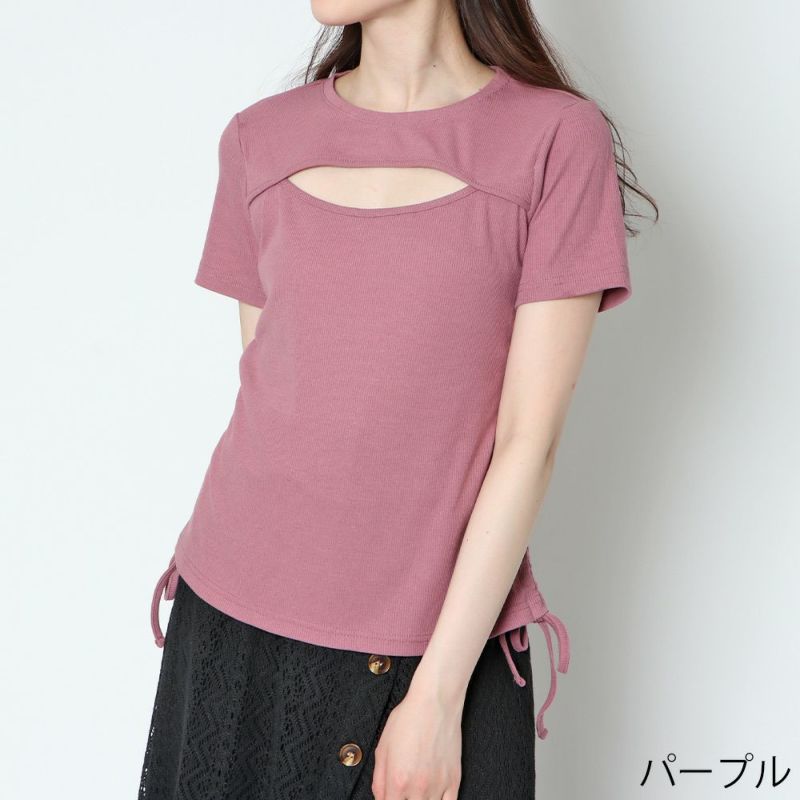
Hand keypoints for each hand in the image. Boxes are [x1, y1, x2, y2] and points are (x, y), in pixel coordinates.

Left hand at [371, 682, 463, 799]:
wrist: (435, 703)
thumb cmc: (408, 719)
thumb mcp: (382, 747)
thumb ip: (378, 779)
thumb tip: (380, 798)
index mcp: (397, 781)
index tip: (390, 796)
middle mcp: (418, 789)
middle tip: (403, 792)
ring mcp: (438, 786)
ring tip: (417, 790)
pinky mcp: (454, 780)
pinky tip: (433, 796)